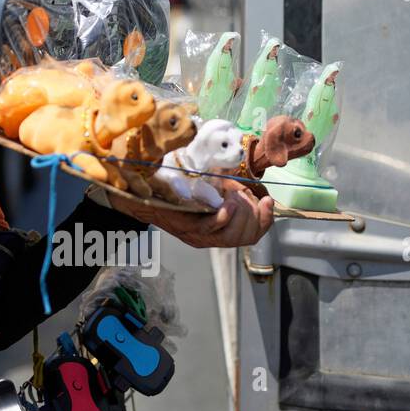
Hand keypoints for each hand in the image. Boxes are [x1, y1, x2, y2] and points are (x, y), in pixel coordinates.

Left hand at [118, 185, 273, 247]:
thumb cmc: (175, 188)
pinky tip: (228, 204)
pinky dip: (225, 217)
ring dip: (241, 214)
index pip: (251, 235)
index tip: (268, 201)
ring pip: (232, 235)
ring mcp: (198, 236)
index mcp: (218, 230)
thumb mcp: (210, 187)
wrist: (142, 190)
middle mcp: (210, 237)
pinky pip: (212, 229)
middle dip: (253, 216)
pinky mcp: (186, 229)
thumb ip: (228, 185)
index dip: (265, 220)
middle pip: (245, 236)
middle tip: (246, 197)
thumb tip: (246, 173)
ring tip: (235, 196)